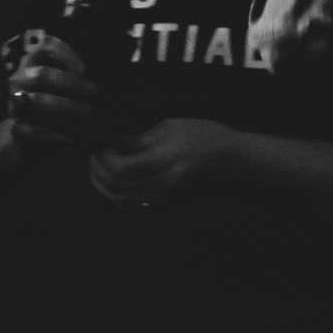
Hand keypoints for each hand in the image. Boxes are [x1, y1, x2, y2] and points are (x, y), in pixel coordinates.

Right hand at [6, 34, 96, 151]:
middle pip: (42, 76)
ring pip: (37, 101)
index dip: (64, 53)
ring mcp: (14, 103)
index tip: (85, 69)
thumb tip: (108, 75)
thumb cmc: (58, 100)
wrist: (33, 132)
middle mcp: (20, 79)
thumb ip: (79, 76)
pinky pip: (32, 129)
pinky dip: (53, 134)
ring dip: (66, 106)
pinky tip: (71, 137)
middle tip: (94, 92)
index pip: (43, 46)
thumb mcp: (66, 83)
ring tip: (88, 111)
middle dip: (71, 84)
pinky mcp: (16, 126)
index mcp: (33, 63)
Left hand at [89, 118, 236, 208]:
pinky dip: (116, 196)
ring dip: (102, 185)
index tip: (100, 142)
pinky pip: (131, 206)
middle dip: (97, 171)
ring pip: (119, 200)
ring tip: (100, 168)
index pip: (119, 166)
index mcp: (166, 160)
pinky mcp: (166, 205)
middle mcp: (164, 184)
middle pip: (115, 186)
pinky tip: (114, 182)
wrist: (237, 165)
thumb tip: (112, 142)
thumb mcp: (174, 127)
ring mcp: (165, 198)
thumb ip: (140, 138)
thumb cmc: (209, 138)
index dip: (102, 156)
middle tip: (94, 155)